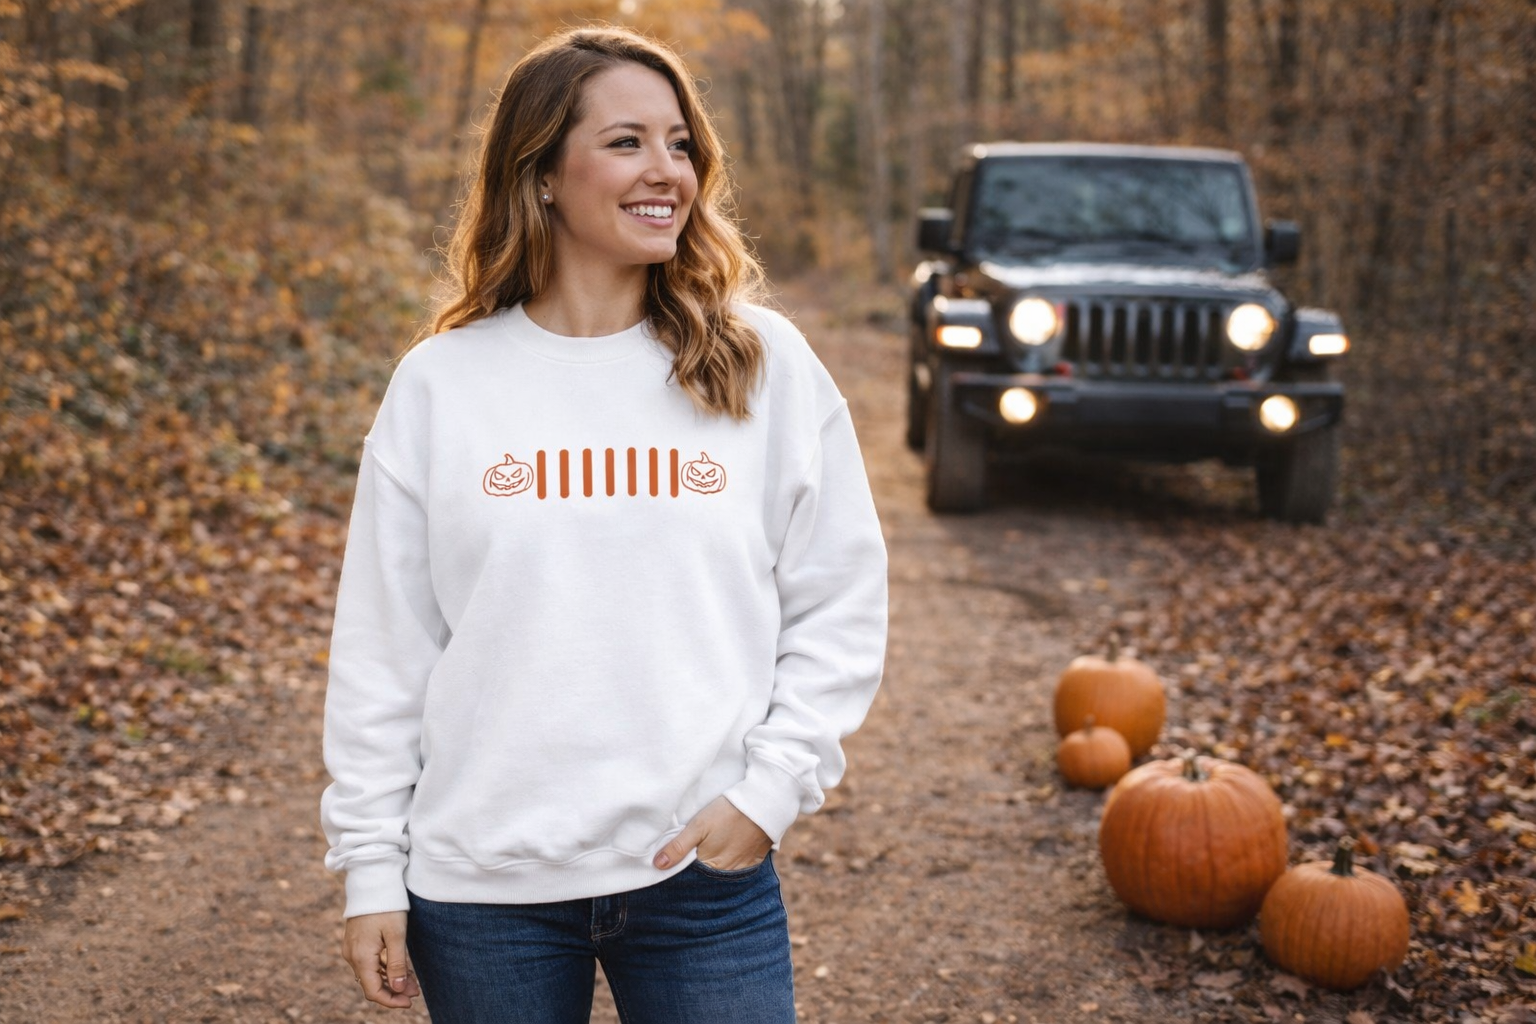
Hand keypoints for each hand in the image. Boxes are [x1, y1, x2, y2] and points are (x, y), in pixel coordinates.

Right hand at [341, 910, 421, 1008]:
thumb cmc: (386, 906)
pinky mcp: (356, 942)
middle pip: (372, 984)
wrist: (371, 881)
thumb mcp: (396, 935)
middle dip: (394, 991)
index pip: (373, 991)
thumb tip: (399, 990)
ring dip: (391, 980)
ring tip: (414, 982)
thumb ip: (397, 964)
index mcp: (361, 957)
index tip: (410, 1002)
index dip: (391, 1001)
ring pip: (371, 974)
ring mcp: (352, 949)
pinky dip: (384, 968)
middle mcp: (352, 956)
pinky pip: (369, 962)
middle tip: (416, 992)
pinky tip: (401, 968)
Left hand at [654, 795, 772, 870]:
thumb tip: (658, 865)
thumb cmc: (728, 813)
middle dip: (697, 872)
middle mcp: (728, 873)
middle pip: (707, 877)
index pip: (691, 878)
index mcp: (712, 867)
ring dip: (714, 867)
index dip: (682, 871)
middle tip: (690, 857)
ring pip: (722, 873)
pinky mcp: (754, 859)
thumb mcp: (698, 826)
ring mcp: (743, 867)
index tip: (672, 864)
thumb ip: (678, 846)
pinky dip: (730, 862)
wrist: (762, 803)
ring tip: (708, 853)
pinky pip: (738, 868)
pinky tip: (726, 852)